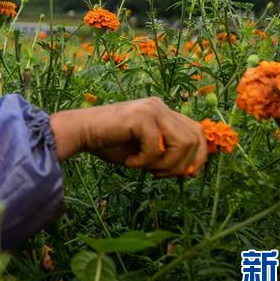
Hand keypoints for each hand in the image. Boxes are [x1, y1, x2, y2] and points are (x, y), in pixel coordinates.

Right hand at [51, 97, 207, 176]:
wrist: (80, 132)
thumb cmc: (109, 144)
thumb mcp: (145, 152)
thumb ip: (167, 155)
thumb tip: (191, 172)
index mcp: (163, 111)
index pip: (197, 131)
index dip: (200, 155)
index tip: (187, 174)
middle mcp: (160, 106)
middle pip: (194, 139)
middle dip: (181, 165)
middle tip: (157, 174)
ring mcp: (151, 109)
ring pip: (183, 144)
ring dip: (166, 164)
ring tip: (145, 168)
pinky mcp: (141, 116)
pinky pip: (157, 148)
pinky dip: (144, 162)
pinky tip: (129, 161)